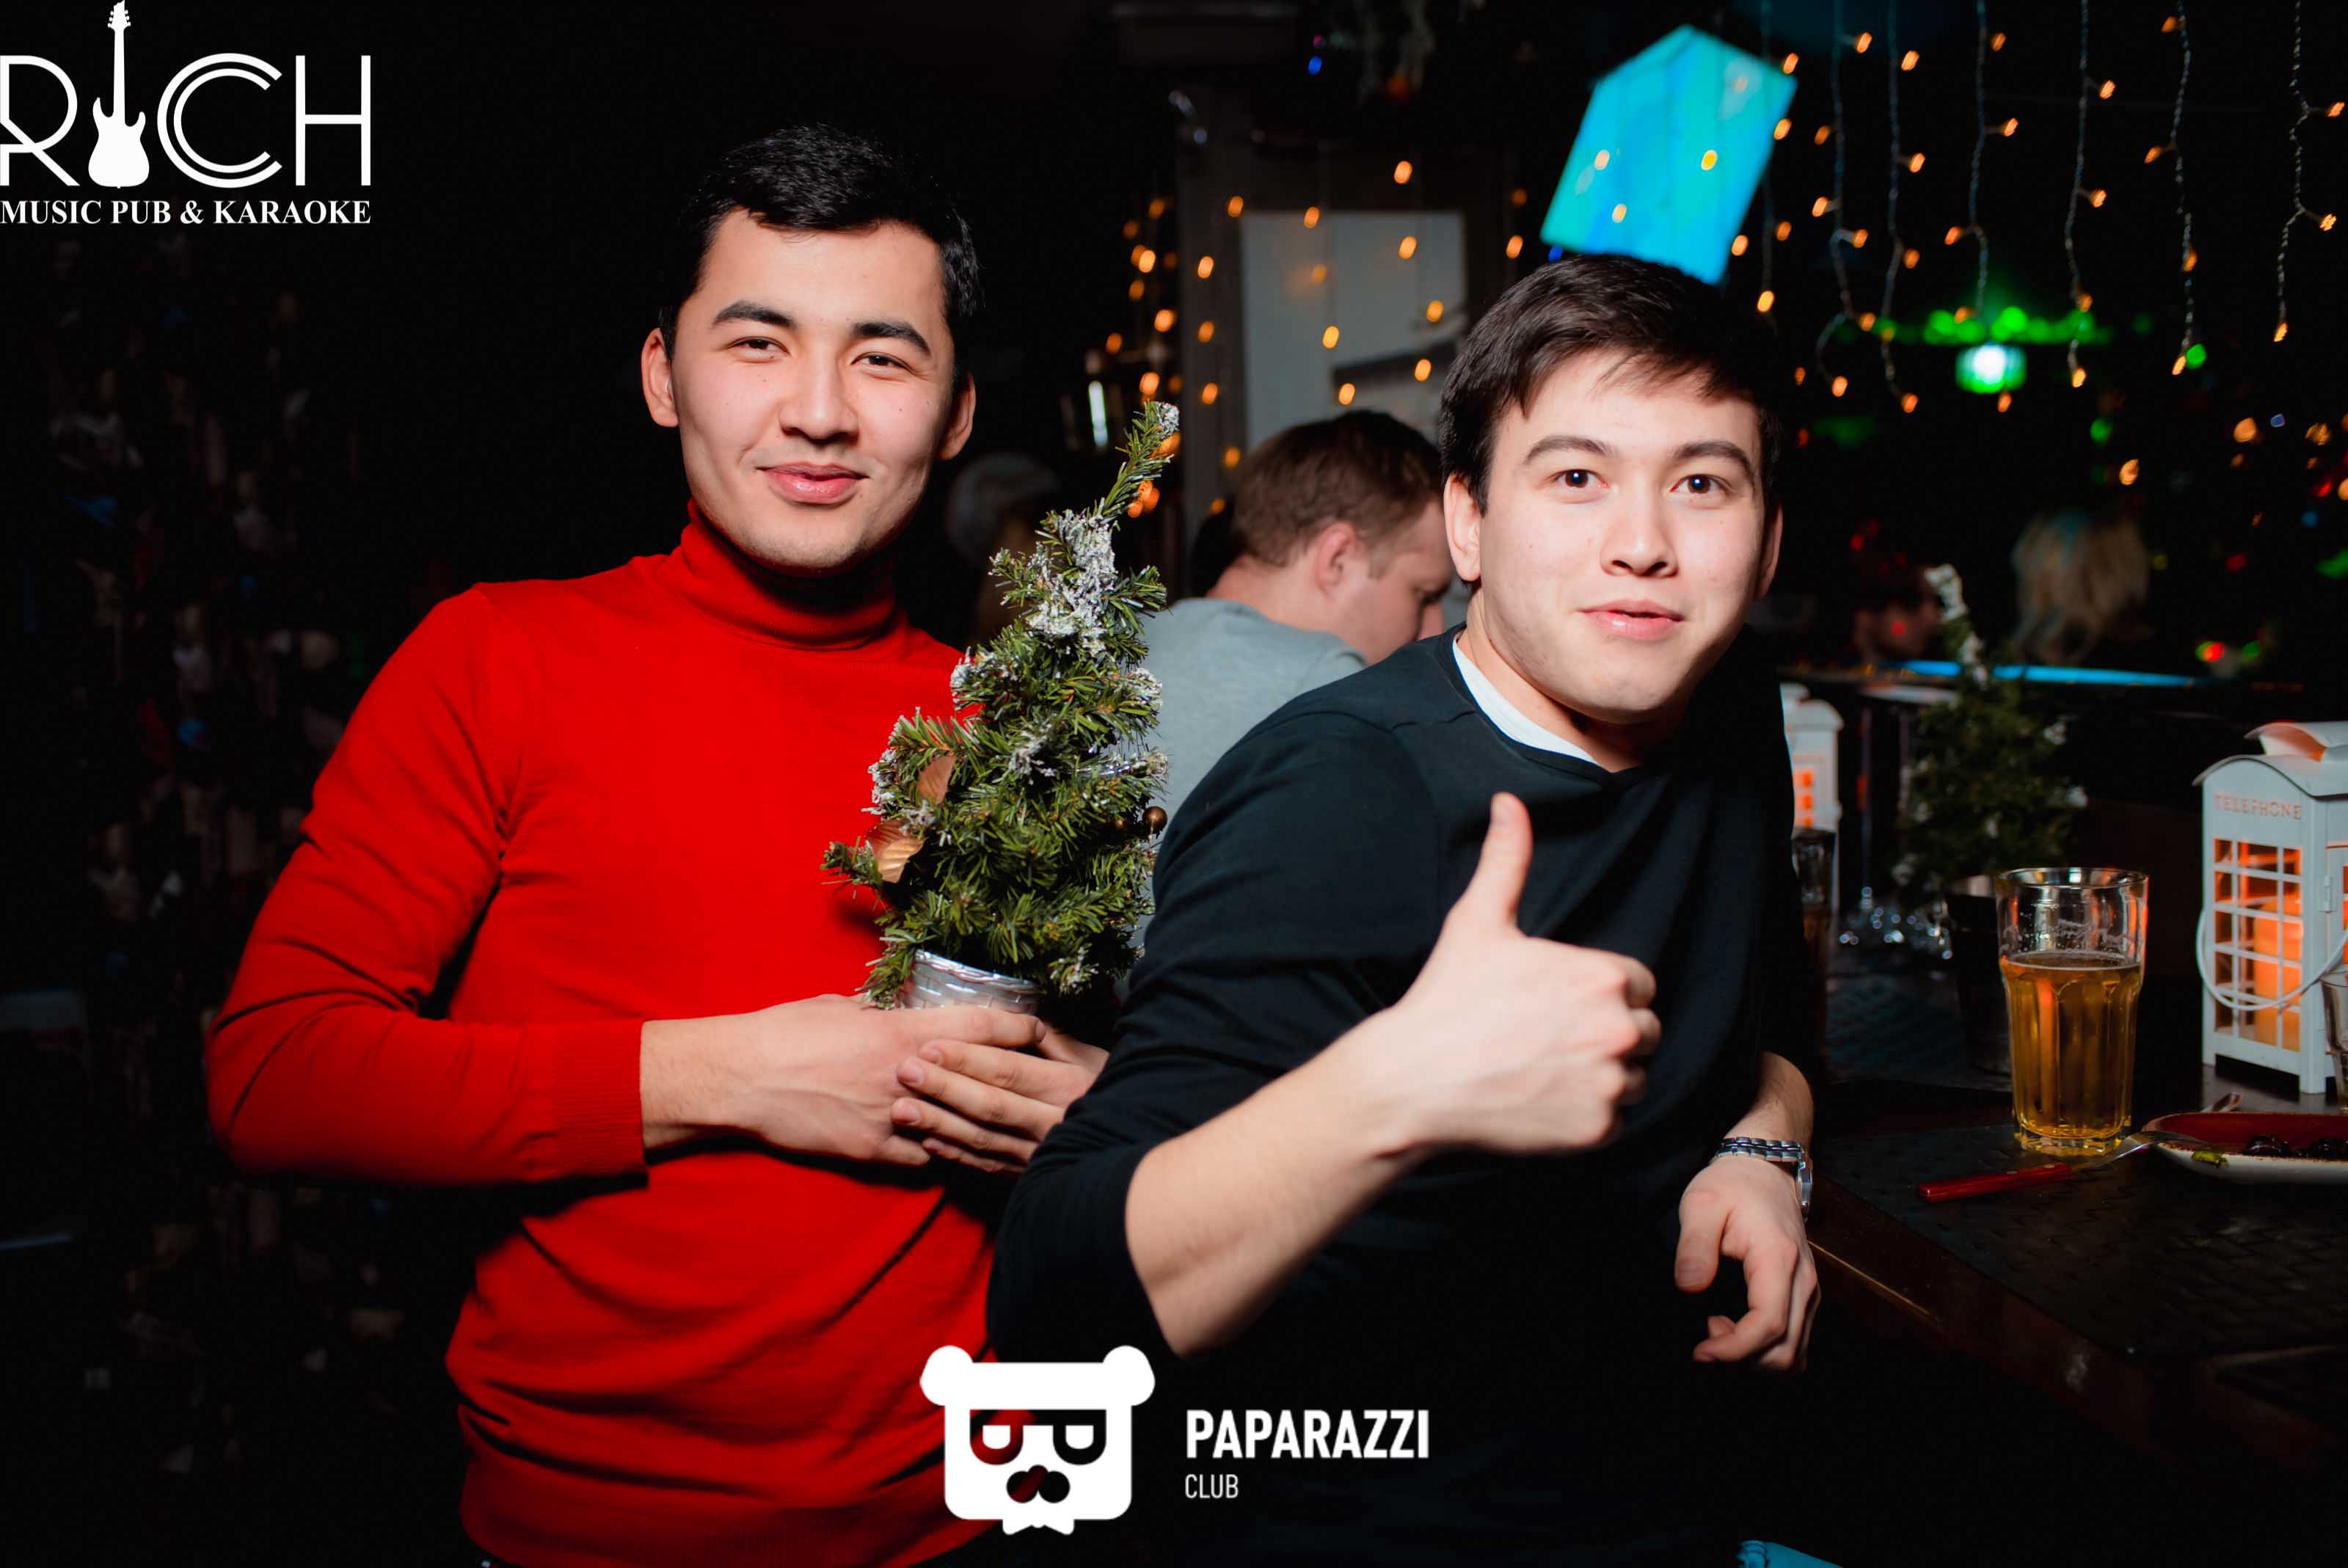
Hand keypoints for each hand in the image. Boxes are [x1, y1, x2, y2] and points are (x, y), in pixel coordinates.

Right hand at [649, 994, 1046, 1167]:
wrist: (741, 1079)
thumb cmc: (786, 1032)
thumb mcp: (841, 1008)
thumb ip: (881, 1013)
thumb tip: (903, 1010)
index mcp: (902, 1033)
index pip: (981, 1029)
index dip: (1019, 1029)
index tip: (1040, 1030)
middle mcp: (907, 1076)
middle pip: (981, 1080)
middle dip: (1012, 1080)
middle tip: (1040, 1081)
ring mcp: (892, 1119)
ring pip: (959, 1128)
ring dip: (980, 1123)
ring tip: (1008, 1122)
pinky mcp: (873, 1152)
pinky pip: (923, 1159)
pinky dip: (938, 1153)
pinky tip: (950, 1150)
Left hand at [892, 1023, 1107, 1173]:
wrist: (1128, 1143)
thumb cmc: (1106, 1088)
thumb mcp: (1089, 1058)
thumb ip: (1050, 1040)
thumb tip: (1013, 1019)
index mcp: (1068, 1087)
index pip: (1008, 1071)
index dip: (967, 1059)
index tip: (928, 1047)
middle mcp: (1054, 1123)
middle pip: (990, 1104)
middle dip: (944, 1088)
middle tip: (905, 1072)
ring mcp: (1041, 1154)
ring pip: (983, 1140)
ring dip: (940, 1125)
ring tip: (903, 1110)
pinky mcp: (1030, 1176)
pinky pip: (988, 1167)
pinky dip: (957, 1156)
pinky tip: (928, 1143)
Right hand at [1362, 792, 1659, 1154]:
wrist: (1414, 1081)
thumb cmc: (1447, 998)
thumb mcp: (1478, 921)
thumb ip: (1507, 860)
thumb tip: (1508, 803)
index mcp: (1602, 976)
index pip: (1637, 984)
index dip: (1600, 991)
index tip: (1557, 1003)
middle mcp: (1619, 1030)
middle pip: (1645, 1031)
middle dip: (1607, 1032)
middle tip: (1548, 1037)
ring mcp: (1611, 1084)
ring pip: (1635, 1077)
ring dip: (1603, 1075)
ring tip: (1544, 1068)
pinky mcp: (1598, 1131)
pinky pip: (1614, 1120)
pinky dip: (1586, 1115)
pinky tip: (1540, 1100)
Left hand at [1674, 1153, 1816, 1371]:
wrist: (1766, 1170)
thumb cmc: (1734, 1184)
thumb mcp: (1701, 1203)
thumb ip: (1694, 1246)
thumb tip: (1688, 1288)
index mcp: (1778, 1259)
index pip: (1768, 1325)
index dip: (1734, 1350)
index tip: (1701, 1352)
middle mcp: (1804, 1283)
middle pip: (1785, 1353)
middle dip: (1741, 1362)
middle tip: (1704, 1340)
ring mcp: (1808, 1293)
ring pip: (1793, 1357)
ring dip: (1753, 1360)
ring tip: (1716, 1330)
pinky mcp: (1803, 1299)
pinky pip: (1793, 1344)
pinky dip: (1764, 1352)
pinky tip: (1733, 1330)